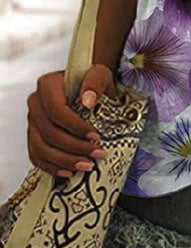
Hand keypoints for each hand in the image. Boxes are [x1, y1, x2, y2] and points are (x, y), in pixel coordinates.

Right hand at [26, 64, 116, 178]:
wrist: (89, 89)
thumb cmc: (95, 82)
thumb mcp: (101, 75)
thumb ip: (96, 82)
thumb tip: (87, 100)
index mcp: (47, 85)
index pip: (57, 111)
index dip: (75, 127)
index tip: (95, 136)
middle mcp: (35, 103)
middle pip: (49, 132)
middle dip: (74, 147)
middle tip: (97, 154)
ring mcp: (32, 121)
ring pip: (41, 148)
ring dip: (65, 161)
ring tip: (88, 166)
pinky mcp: (34, 136)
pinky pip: (37, 156)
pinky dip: (52, 167)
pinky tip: (69, 172)